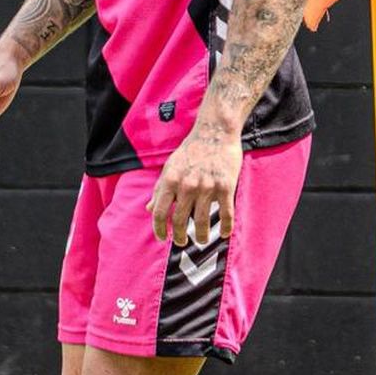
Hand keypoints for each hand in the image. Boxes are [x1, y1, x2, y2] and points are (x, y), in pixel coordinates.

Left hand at [150, 128, 242, 245]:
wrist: (215, 132)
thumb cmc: (191, 150)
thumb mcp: (171, 167)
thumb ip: (160, 189)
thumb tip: (149, 209)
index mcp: (171, 180)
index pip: (160, 212)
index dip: (160, 229)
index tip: (163, 238)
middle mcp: (187, 185)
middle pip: (180, 220)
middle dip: (180, 236)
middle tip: (182, 242)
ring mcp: (207, 187)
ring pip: (202, 221)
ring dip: (201, 235)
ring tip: (201, 240)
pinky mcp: (226, 186)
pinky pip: (226, 213)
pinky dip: (225, 227)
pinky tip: (224, 234)